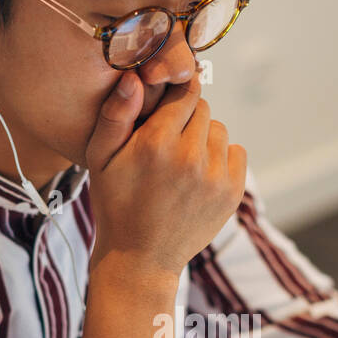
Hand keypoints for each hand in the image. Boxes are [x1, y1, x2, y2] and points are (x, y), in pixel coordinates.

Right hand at [84, 69, 247, 278]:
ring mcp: (215, 177)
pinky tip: (199, 176)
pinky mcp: (232, 193)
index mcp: (156, 143)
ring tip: (181, 163)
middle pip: (203, 108)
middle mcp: (190, 157)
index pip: (183, 91)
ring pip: (219, 130)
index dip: (173, 96)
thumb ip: (116, 114)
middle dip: (186, 119)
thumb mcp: (100, 158)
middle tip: (167, 143)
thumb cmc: (115, 204)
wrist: (141, 259)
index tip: (165, 108)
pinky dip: (221, 158)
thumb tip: (135, 78)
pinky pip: (237, 152)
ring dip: (203, 139)